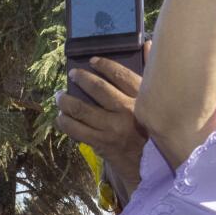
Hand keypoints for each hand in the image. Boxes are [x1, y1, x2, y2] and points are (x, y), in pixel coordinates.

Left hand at [58, 57, 146, 193]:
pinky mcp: (102, 144)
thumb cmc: (153, 134)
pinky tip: (61, 118)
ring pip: (81, 109)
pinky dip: (65, 122)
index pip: (121, 75)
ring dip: (66, 101)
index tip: (92, 61)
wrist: (151, 169)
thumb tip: (149, 45)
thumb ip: (150, 75)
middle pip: (98, 89)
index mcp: (142, 99)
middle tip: (72, 75)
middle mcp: (127, 111)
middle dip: (81, 79)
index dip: (104, 65)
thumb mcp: (155, 105)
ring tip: (60, 97)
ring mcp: (113, 128)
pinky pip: (76, 130)